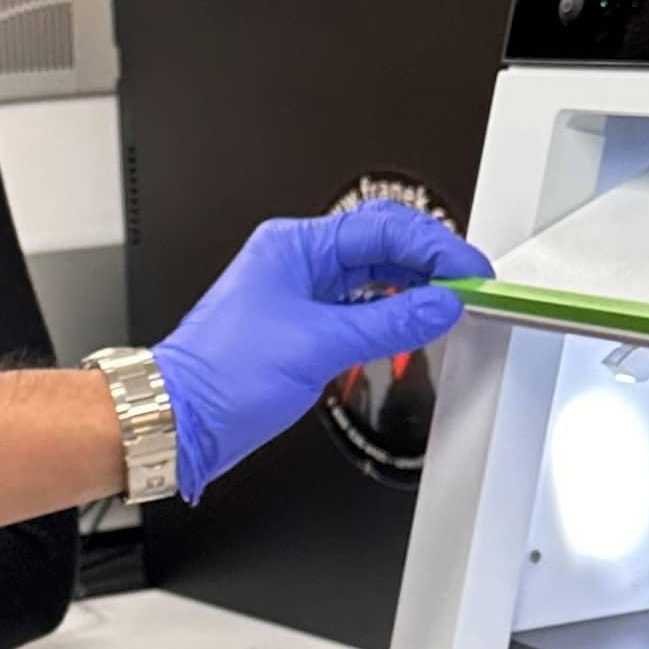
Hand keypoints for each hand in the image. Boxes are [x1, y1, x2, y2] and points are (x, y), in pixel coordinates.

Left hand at [154, 199, 488, 500]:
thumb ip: (390, 324)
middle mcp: (296, 262)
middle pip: (380, 246)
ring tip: (449, 304)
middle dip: (429, 261)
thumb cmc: (220, 377)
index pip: (381, 229)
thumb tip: (439, 305)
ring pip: (373, 277)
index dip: (434, 246)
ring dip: (414, 288)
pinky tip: (414, 324)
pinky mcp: (303, 327)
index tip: (468, 270)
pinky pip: (360, 308)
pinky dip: (391, 314)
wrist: (180, 420)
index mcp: (293, 246)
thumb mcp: (319, 346)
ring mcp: (299, 294)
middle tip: (468, 285)